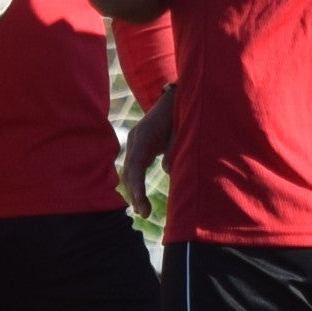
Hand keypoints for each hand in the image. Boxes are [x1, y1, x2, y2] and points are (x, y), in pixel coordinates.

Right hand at [120, 85, 175, 220]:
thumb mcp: (182, 131)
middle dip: (135, 193)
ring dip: (135, 190)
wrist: (176, 96)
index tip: (141, 204)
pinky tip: (141, 198)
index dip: (137, 187)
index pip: (136, 166)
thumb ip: (174, 150)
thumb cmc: (182, 113)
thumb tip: (168, 171)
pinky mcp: (140, 144)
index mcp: (144, 136)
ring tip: (143, 211)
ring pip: (130, 170)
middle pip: (129, 170)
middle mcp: (135, 139)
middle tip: (145, 213)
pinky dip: (137, 182)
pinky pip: (135, 166)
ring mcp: (136, 141)